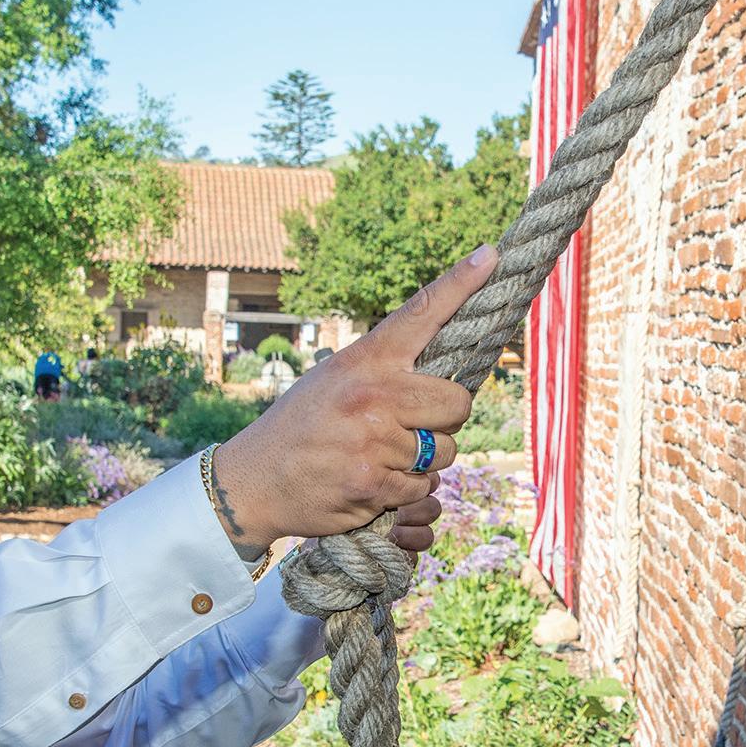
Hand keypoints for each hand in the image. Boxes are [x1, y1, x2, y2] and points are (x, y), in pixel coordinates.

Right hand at [208, 245, 491, 548]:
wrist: (255, 480)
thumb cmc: (303, 425)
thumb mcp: (334, 378)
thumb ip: (384, 370)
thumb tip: (444, 370)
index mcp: (364, 361)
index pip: (421, 314)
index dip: (461, 284)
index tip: (490, 255)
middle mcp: (373, 396)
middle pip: (458, 402)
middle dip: (445, 419)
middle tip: (413, 424)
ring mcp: (374, 443)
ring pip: (445, 452)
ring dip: (424, 460)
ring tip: (380, 454)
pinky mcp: (373, 486)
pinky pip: (422, 488)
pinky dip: (406, 490)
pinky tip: (371, 481)